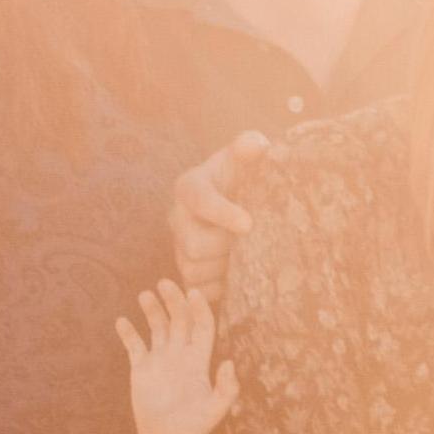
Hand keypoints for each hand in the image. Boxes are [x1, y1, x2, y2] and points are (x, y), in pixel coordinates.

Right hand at [117, 282, 238, 433]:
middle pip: (179, 319)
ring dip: (152, 310)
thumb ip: (226, 388)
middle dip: (173, 300)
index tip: (192, 292)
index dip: (198, 308)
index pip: (201, 325)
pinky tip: (122, 321)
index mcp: (199, 359)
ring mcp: (160, 360)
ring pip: (157, 327)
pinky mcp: (141, 369)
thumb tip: (230, 363)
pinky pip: (135, 345)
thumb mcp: (216, 409)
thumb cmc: (196, 426)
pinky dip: (128, 333)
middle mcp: (180, 354)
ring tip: (145, 295)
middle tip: (165, 283)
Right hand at [170, 133, 273, 292]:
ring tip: (241, 256)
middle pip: (193, 245)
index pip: (200, 201)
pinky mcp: (186, 269)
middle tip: (248, 241)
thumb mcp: (244, 157)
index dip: (222, 214)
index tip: (248, 224)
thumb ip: (249, 146)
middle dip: (224, 247)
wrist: (234, 200)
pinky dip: (218, 287)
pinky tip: (235, 274)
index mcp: (189, 187)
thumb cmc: (240, 176)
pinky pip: (197, 288)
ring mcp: (178, 246)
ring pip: (194, 270)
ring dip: (221, 269)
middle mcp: (177, 217)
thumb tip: (256, 145)